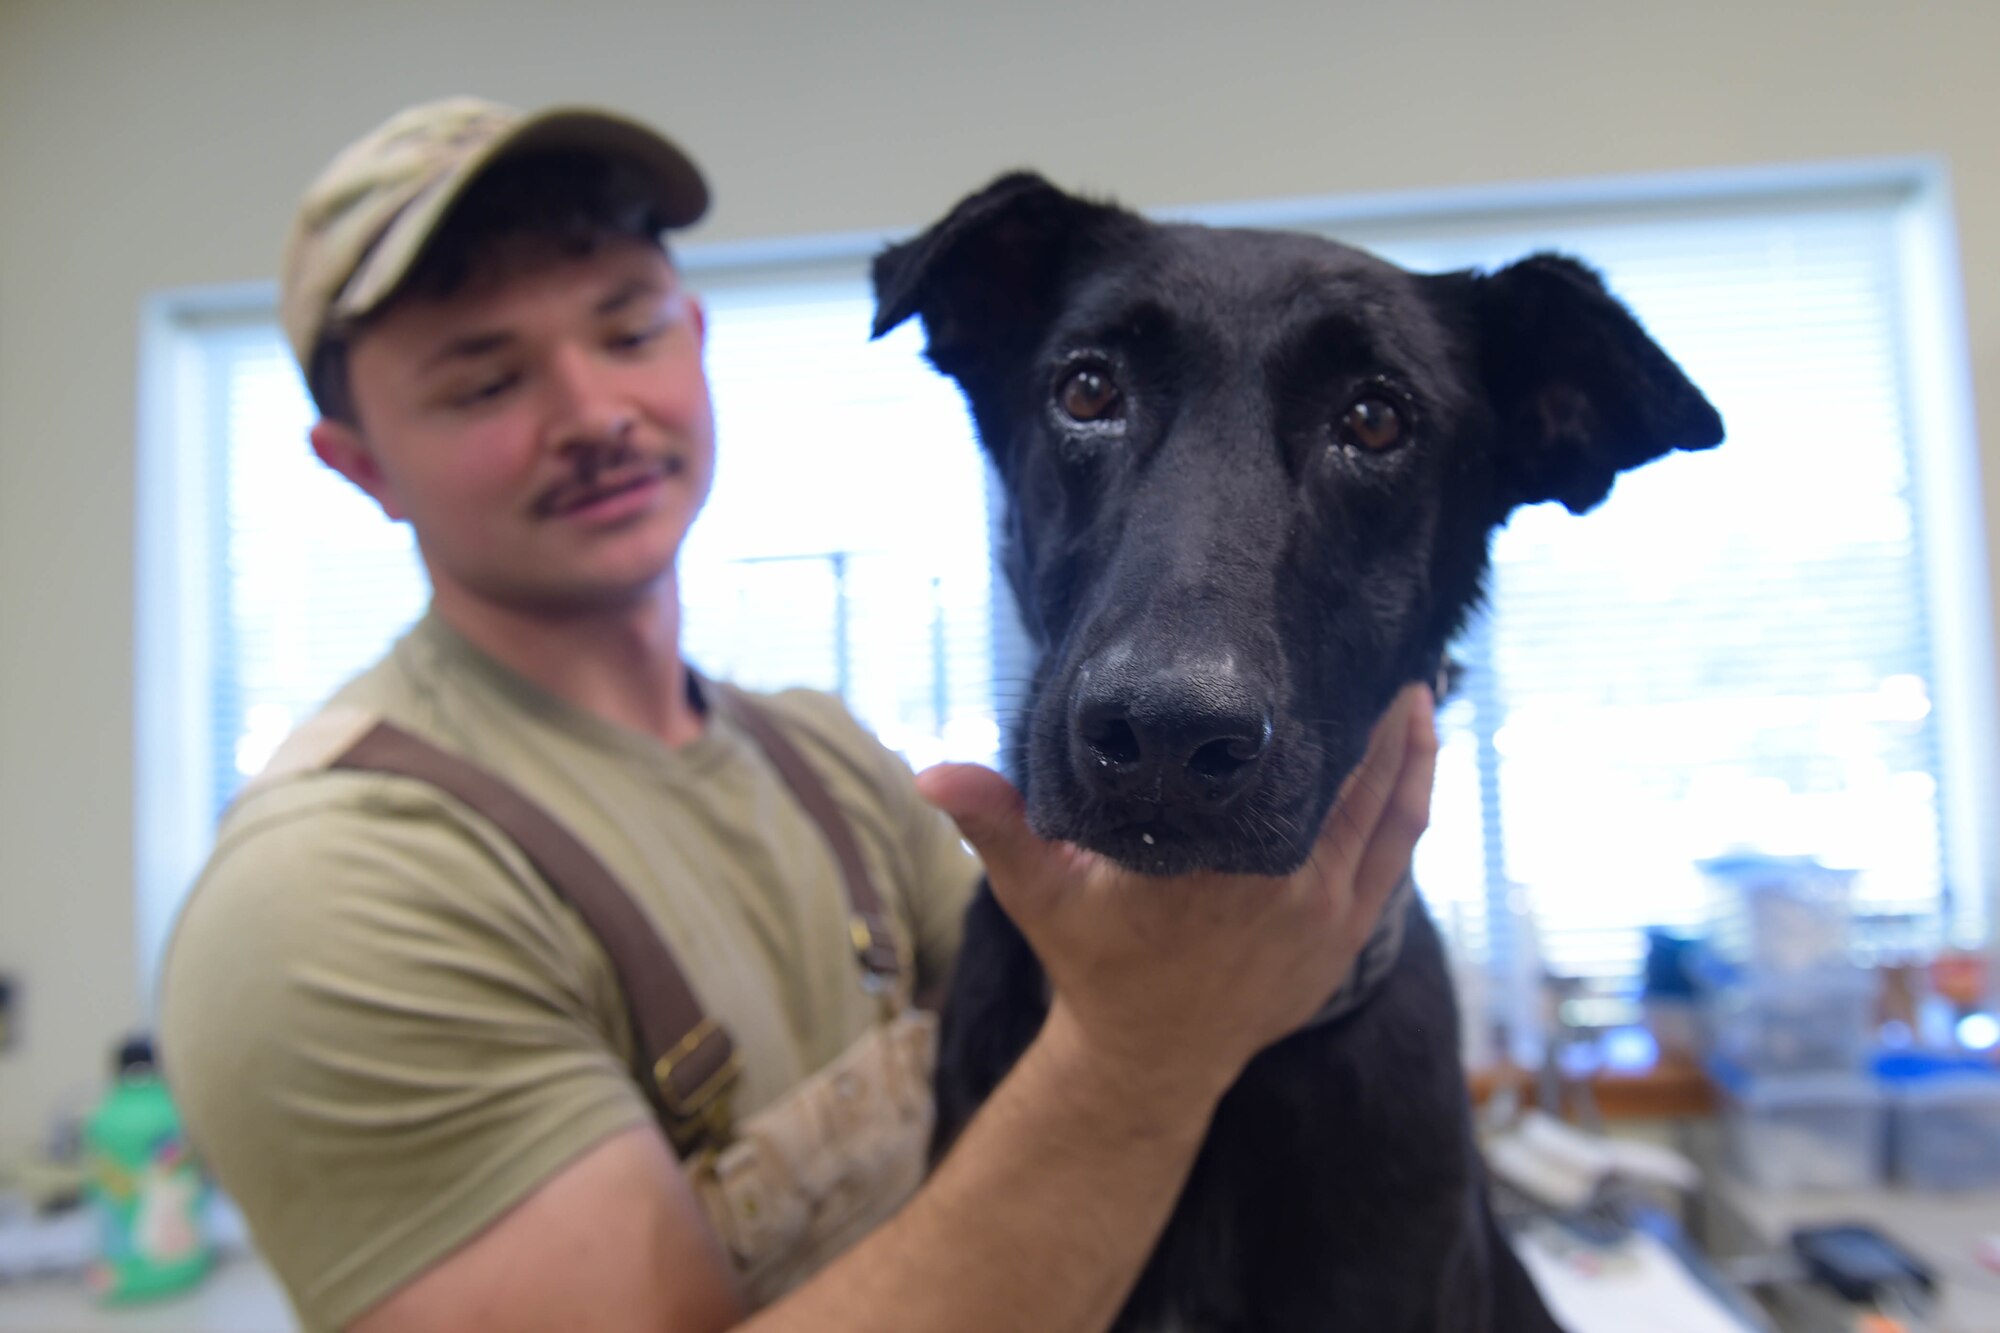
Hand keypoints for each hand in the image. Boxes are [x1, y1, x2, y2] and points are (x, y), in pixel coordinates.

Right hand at [916, 683, 1438, 1107]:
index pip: (1280, 767)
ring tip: (1415, 675)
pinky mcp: (1348, 931)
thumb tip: (930, 772)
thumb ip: (996, 824)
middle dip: (1372, 705)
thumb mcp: (1039, 891)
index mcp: (1214, 866)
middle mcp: (1283, 887)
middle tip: (1384, 634)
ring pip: (1390, 811)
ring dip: (1406, 744)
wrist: (1150, 1056)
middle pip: (1351, 777)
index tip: (1314, 639)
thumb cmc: (1095, 961)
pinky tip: (1416, 746)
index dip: (1310, 704)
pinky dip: (1410, 794)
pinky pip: (1398, 850)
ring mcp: (1327, 913)